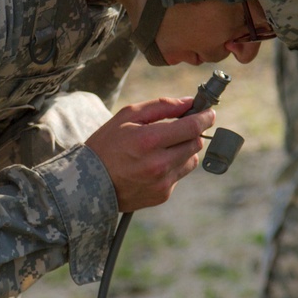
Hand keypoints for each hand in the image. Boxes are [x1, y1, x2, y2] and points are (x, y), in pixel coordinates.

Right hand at [85, 97, 213, 212]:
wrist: (88, 184)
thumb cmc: (106, 145)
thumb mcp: (127, 116)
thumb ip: (161, 106)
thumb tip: (189, 102)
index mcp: (149, 140)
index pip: (192, 127)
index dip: (205, 117)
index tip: (209, 112)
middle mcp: (159, 164)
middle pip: (196, 143)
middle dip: (192, 132)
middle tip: (181, 127)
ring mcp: (162, 182)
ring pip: (192, 160)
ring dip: (184, 150)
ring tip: (162, 148)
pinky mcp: (162, 195)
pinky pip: (179, 175)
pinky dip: (173, 166)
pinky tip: (153, 164)